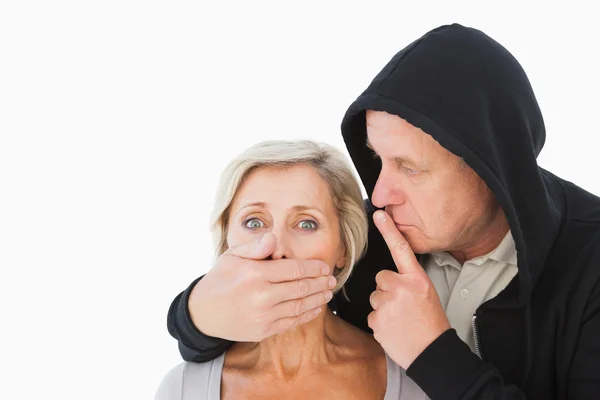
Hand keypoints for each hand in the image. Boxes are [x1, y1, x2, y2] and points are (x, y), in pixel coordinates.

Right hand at [188, 232, 335, 341]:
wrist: (202, 313)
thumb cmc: (220, 279)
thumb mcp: (232, 256)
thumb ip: (255, 247)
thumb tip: (274, 238)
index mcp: (255, 274)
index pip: (294, 269)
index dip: (313, 267)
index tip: (324, 266)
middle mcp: (261, 296)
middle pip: (301, 288)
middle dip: (320, 283)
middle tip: (332, 279)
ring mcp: (263, 316)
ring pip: (299, 306)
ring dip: (317, 299)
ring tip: (327, 292)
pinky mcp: (263, 331)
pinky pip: (292, 322)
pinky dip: (306, 314)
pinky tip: (315, 307)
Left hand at [368, 210, 450, 368]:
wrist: (431, 352)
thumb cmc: (431, 324)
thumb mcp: (427, 294)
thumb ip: (409, 282)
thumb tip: (389, 279)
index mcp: (416, 279)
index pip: (401, 249)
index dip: (389, 230)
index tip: (380, 214)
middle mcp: (401, 287)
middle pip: (380, 278)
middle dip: (387, 290)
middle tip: (402, 306)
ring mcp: (387, 303)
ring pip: (375, 297)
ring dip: (382, 307)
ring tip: (400, 319)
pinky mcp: (376, 319)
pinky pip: (371, 315)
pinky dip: (380, 323)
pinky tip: (394, 329)